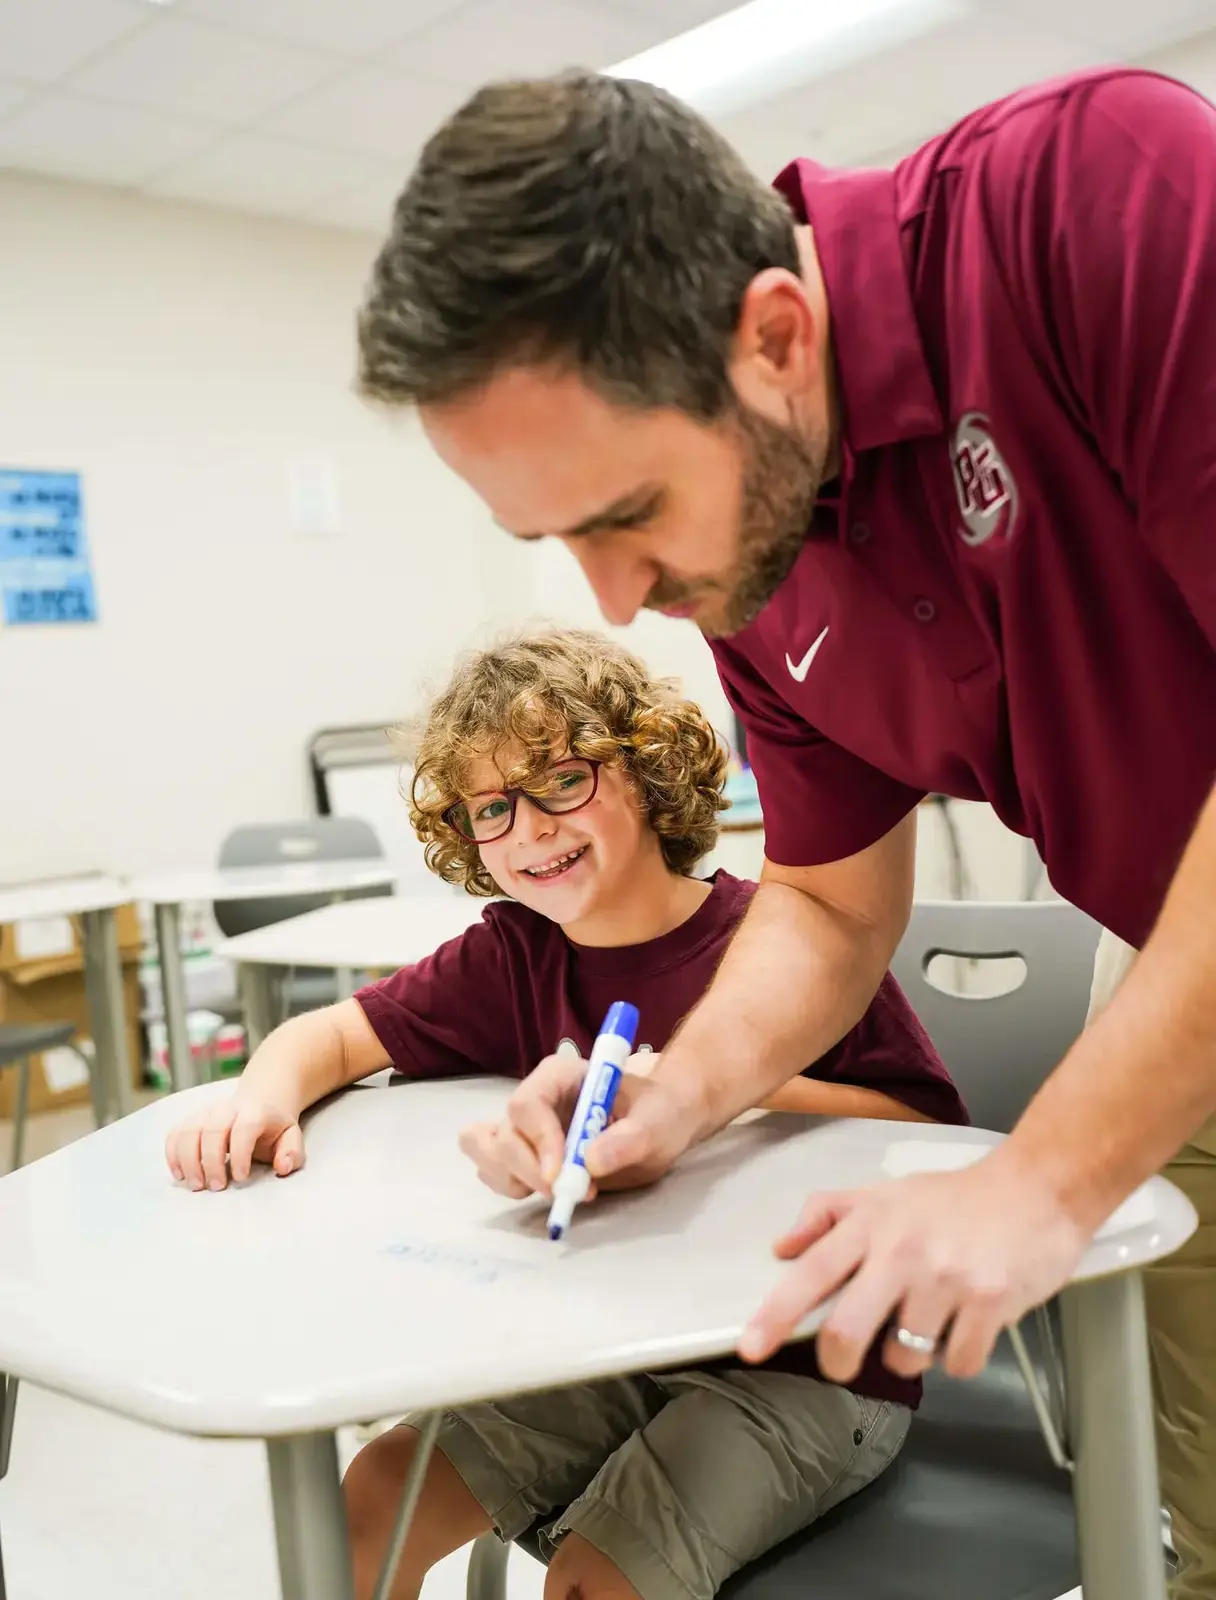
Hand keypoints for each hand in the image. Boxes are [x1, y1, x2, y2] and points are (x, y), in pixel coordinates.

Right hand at [165, 1092, 304, 1190]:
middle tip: (216, 1187)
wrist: (257, 1105)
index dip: (240, 1154)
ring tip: (196, 1185)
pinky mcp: (190, 1121)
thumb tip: (282, 1166)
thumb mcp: (291, 1138)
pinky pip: (174, 1134)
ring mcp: (205, 1112)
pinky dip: (172, 1155)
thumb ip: (292, 1152)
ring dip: (188, 1161)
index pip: (245, 1128)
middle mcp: (227, 1108)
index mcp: (255, 1111)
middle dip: (211, 1161)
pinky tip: (179, 1175)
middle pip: (212, 1129)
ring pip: (189, 1131)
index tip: (240, 1178)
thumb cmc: (272, 1129)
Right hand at [458, 1051, 693, 1199]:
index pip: (527, 1103)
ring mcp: (525, 1127)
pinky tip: (549, 1190)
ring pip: (487, 1150)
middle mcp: (535, 1098)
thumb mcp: (657, 1121)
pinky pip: (494, 1170)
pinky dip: (511, 1186)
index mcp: (560, 1076)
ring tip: (560, 1191)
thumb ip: (630, 1138)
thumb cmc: (659, 1112)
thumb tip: (591, 1161)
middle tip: (571, 1193)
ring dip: (514, 1179)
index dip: (537, 1140)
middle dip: (529, 1170)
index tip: (562, 1174)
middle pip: (503, 1134)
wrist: (660, 1125)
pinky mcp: (524, 1154)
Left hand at [739, 1151, 1090, 1379]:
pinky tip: (967, 1326)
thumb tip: (781, 1248)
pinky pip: (957, 1364)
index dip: (776, 1314)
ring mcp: (945, 1280)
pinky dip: (958, 1357)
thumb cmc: (955, 1197)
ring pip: (904, 1358)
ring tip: (928, 1324)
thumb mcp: (884, 1193)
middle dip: (839, 1363)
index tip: (749, 1348)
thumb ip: (827, 1215)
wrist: (1037, 1188)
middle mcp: (901, 1252)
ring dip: (911, 1356)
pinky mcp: (989, 1304)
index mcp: (871, 1224)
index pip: (812, 1272)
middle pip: (847, 1331)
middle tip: (846, 1365)